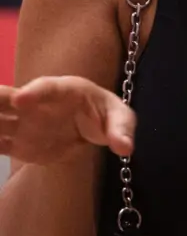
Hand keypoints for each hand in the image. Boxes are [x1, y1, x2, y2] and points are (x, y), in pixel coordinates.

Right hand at [0, 76, 134, 164]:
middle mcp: (37, 103)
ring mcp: (23, 123)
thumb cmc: (107, 116)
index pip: (49, 88)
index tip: (21, 98)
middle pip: (7, 98)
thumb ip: (122, 131)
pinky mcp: (15, 142)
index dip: (35, 91)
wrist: (88, 131)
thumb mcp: (120, 119)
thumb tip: (125, 147)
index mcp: (66, 90)